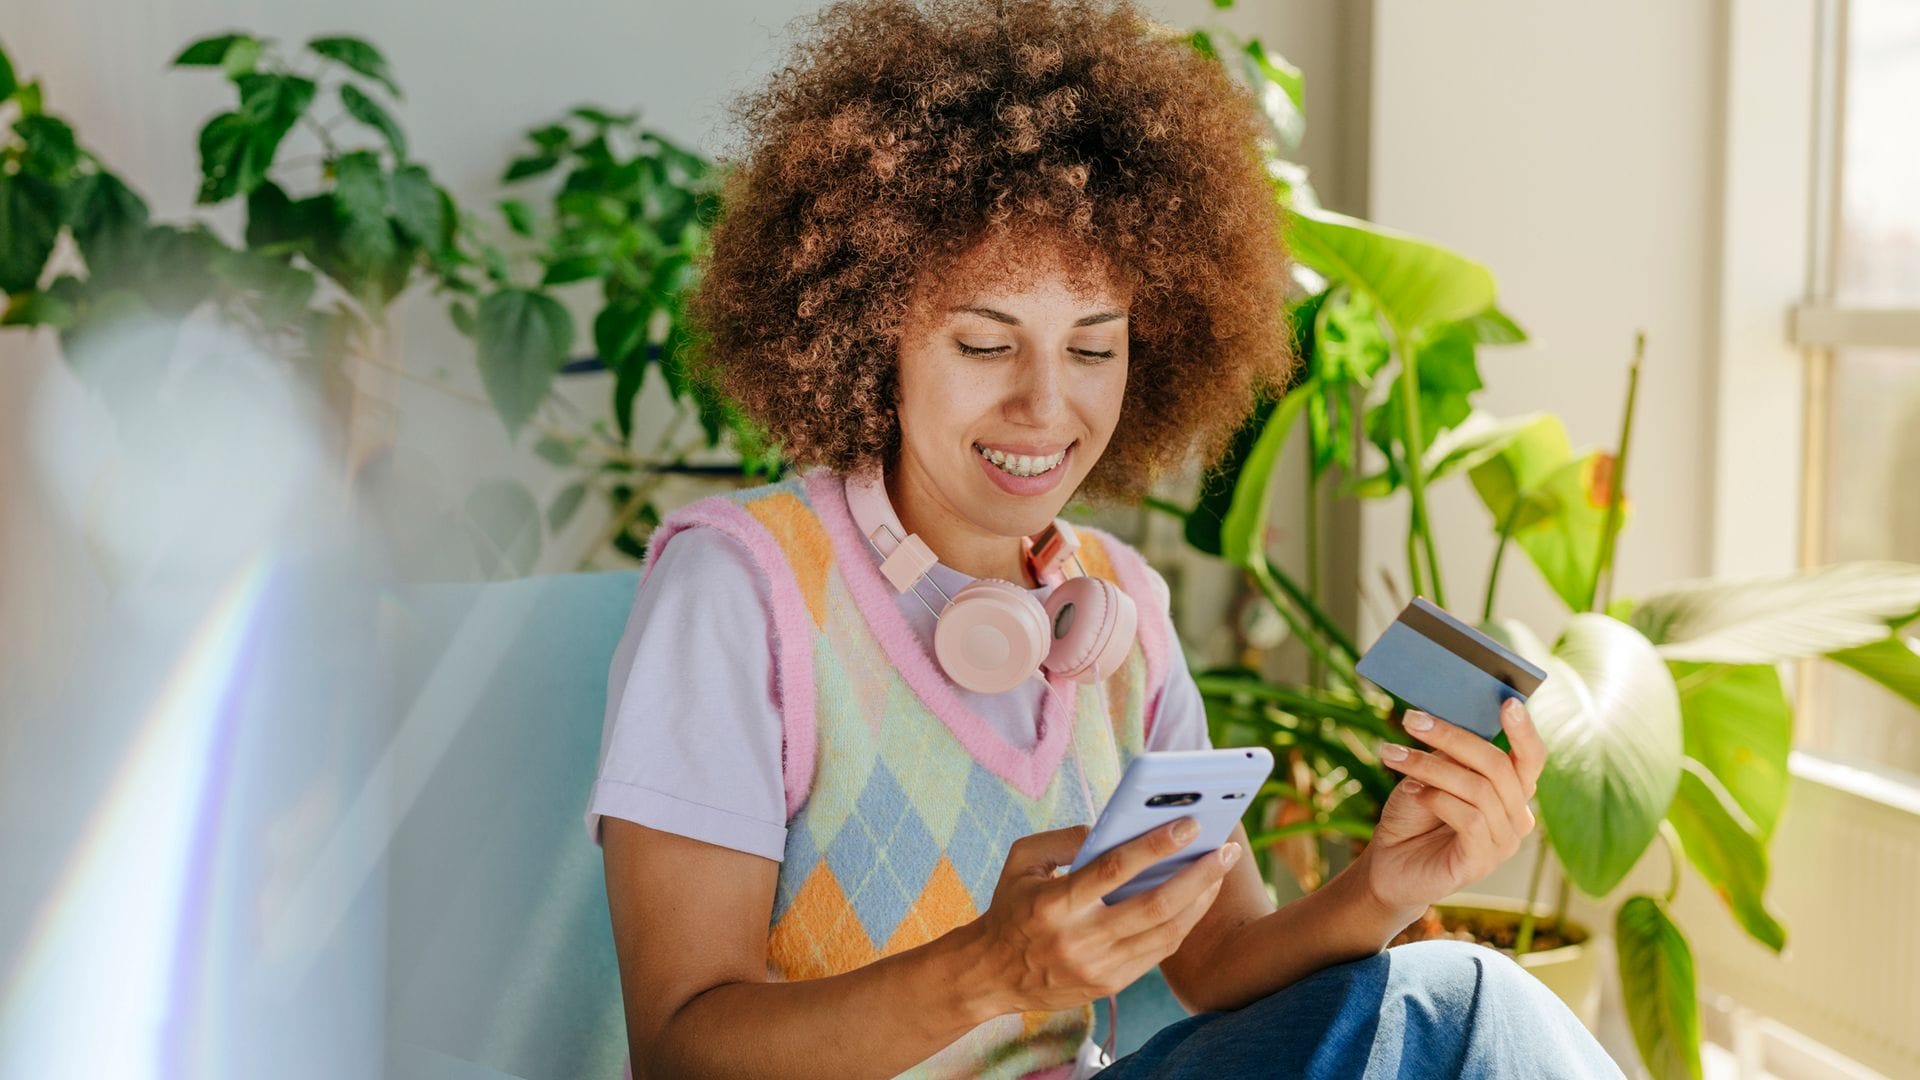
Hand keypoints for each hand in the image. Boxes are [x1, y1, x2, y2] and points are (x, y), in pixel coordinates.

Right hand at [962, 819, 1240, 1014]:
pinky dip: (1183, 923)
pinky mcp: (1109, 985)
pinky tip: (1197, 899)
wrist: (991, 975)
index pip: (1114, 869)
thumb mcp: (1023, 861)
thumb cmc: (1011, 907)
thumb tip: (1113, 827)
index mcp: (1054, 903)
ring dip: (1200, 899)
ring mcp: (1097, 967)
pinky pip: (1158, 952)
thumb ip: (1065, 838)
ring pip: (1166, 933)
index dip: (1156, 845)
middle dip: (1198, 875)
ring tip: (1219, 870)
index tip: (1189, 823)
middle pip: (1154, 906)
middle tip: (1226, 849)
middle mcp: (1079, 939)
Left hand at [1361, 698, 1546, 913]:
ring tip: (1392, 755)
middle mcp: (1516, 816)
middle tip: (1411, 719)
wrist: (1389, 862)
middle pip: (1497, 765)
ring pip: (1479, 790)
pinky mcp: (1481, 862)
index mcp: (1511, 790)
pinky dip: (1437, 798)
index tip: (1507, 701)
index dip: (1524, 730)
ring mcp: (1503, 842)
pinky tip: (1411, 792)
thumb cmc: (1414, 813)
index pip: (1531, 757)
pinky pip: (1471, 819)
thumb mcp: (1432, 775)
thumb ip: (1452, 754)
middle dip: (1452, 737)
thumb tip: (1456, 718)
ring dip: (1430, 766)